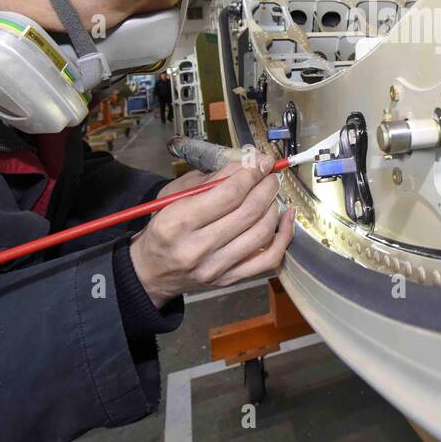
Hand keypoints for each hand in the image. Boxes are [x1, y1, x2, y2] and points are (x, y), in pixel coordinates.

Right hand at [128, 155, 293, 307]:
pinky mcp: (231, 280)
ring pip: (262, 232)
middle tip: (270, 174)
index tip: (261, 161)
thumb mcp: (173, 195)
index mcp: (178, 222)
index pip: (228, 194)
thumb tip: (246, 165)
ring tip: (271, 192)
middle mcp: (197, 248)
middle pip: (248, 212)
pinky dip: (285, 235)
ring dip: (274, 205)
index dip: (251, 174)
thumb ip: (209, 180)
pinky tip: (287, 216)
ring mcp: (216, 268)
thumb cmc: (164, 227)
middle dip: (266, 186)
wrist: (153, 271)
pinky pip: (269, 258)